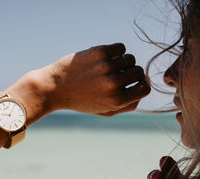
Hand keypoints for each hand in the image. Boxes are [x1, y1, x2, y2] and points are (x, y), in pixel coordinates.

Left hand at [5, 43, 149, 124]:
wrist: (54, 87)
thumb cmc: (81, 100)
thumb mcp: (105, 110)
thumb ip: (127, 104)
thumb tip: (143, 88)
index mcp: (117, 100)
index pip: (145, 88)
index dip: (140, 85)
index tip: (131, 84)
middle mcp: (114, 83)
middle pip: (139, 71)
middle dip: (130, 73)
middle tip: (116, 75)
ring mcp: (107, 66)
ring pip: (130, 58)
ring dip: (122, 62)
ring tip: (107, 68)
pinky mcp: (99, 51)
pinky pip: (120, 47)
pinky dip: (116, 51)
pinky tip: (104, 58)